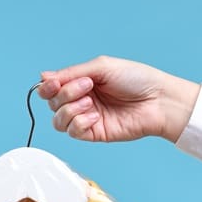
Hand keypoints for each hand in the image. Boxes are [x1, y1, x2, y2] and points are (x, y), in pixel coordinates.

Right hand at [38, 55, 200, 142]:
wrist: (158, 100)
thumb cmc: (137, 79)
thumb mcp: (101, 67)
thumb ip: (71, 73)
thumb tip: (43, 77)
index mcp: (82, 82)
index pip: (52, 88)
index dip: (48, 87)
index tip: (53, 83)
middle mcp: (82, 100)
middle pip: (53, 103)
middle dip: (65, 94)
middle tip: (87, 87)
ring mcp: (87, 118)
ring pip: (58, 120)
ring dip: (69, 109)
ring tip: (89, 102)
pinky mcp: (94, 134)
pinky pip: (73, 132)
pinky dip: (79, 122)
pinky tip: (94, 116)